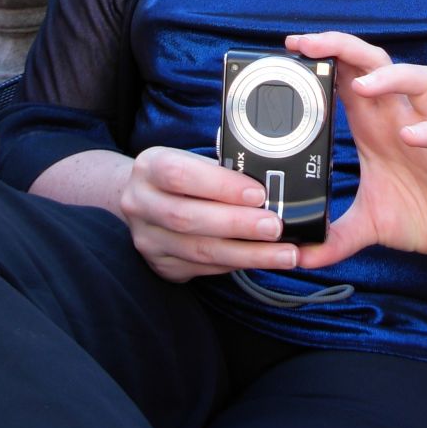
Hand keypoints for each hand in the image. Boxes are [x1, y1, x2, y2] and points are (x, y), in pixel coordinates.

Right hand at [118, 146, 298, 282]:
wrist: (140, 198)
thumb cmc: (178, 175)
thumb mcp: (192, 159)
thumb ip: (223, 168)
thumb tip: (272, 179)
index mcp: (150, 167)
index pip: (182, 175)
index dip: (221, 185)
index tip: (258, 193)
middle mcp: (142, 204)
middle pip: (190, 219)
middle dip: (239, 225)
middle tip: (276, 227)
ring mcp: (149, 240)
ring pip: (201, 251)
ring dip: (249, 254)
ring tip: (286, 254)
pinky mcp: (162, 265)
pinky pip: (205, 268)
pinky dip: (239, 264)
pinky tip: (265, 260)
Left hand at [285, 32, 426, 268]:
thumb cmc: (421, 213)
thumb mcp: (367, 227)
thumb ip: (334, 236)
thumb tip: (301, 255)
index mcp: (376, 128)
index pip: (350, 76)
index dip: (326, 55)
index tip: (294, 46)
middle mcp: (401, 122)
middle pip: (379, 65)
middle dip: (346, 48)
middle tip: (312, 45)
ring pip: (422, 82)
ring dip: (393, 77)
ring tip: (364, 85)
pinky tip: (411, 136)